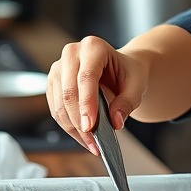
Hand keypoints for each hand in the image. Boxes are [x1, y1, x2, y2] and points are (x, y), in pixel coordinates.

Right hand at [46, 36, 148, 154]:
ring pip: (59, 104)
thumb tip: (115, 122)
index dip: (87, 103)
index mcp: (94, 47)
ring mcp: (59, 67)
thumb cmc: (129, 73)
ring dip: (73, 128)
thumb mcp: (137, 85)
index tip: (91, 126)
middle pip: (69, 92)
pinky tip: (83, 137)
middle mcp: (72, 53)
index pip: (86, 77)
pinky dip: (69, 126)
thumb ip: (128, 102)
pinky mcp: (53, 83)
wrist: (122, 68)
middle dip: (79, 120)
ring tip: (91, 144)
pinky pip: (56, 109)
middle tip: (93, 141)